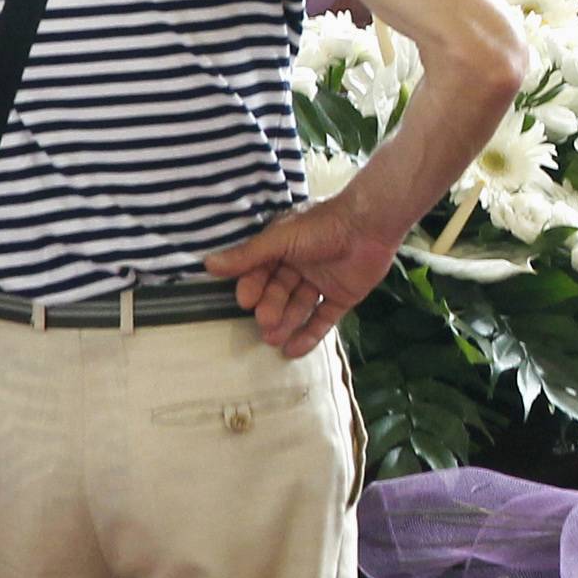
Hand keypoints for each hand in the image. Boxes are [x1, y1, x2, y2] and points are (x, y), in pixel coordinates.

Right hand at [204, 195, 406, 355]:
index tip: (245, 301)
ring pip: (299, 307)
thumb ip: (248, 255)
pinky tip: (294, 351)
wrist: (370, 226)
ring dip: (287, 324)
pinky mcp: (343, 296)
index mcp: (284, 246)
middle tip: (265, 324)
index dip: (253, 286)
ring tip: (274, 340)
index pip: (262, 271)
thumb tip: (207, 264)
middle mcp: (301, 264)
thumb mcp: (280, 239)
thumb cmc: (322, 227)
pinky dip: (310, 334)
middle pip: (280, 292)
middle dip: (271, 309)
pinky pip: (324, 318)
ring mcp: (323, 281)